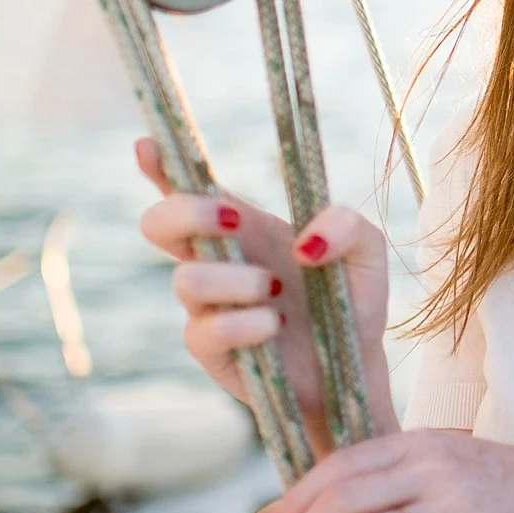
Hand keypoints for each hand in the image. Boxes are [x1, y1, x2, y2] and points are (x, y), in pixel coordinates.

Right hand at [135, 138, 397, 449]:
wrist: (355, 368)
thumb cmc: (351, 300)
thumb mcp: (367, 251)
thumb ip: (346, 225)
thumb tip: (303, 243)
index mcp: (245, 227)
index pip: (189, 189)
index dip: (160, 165)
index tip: (146, 145)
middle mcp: (218, 261)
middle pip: (157, 224)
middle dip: (187, 213)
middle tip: (233, 221)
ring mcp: (208, 307)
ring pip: (185, 280)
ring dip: (234, 280)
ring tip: (275, 291)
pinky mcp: (210, 351)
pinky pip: (205, 331)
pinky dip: (244, 324)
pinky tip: (274, 325)